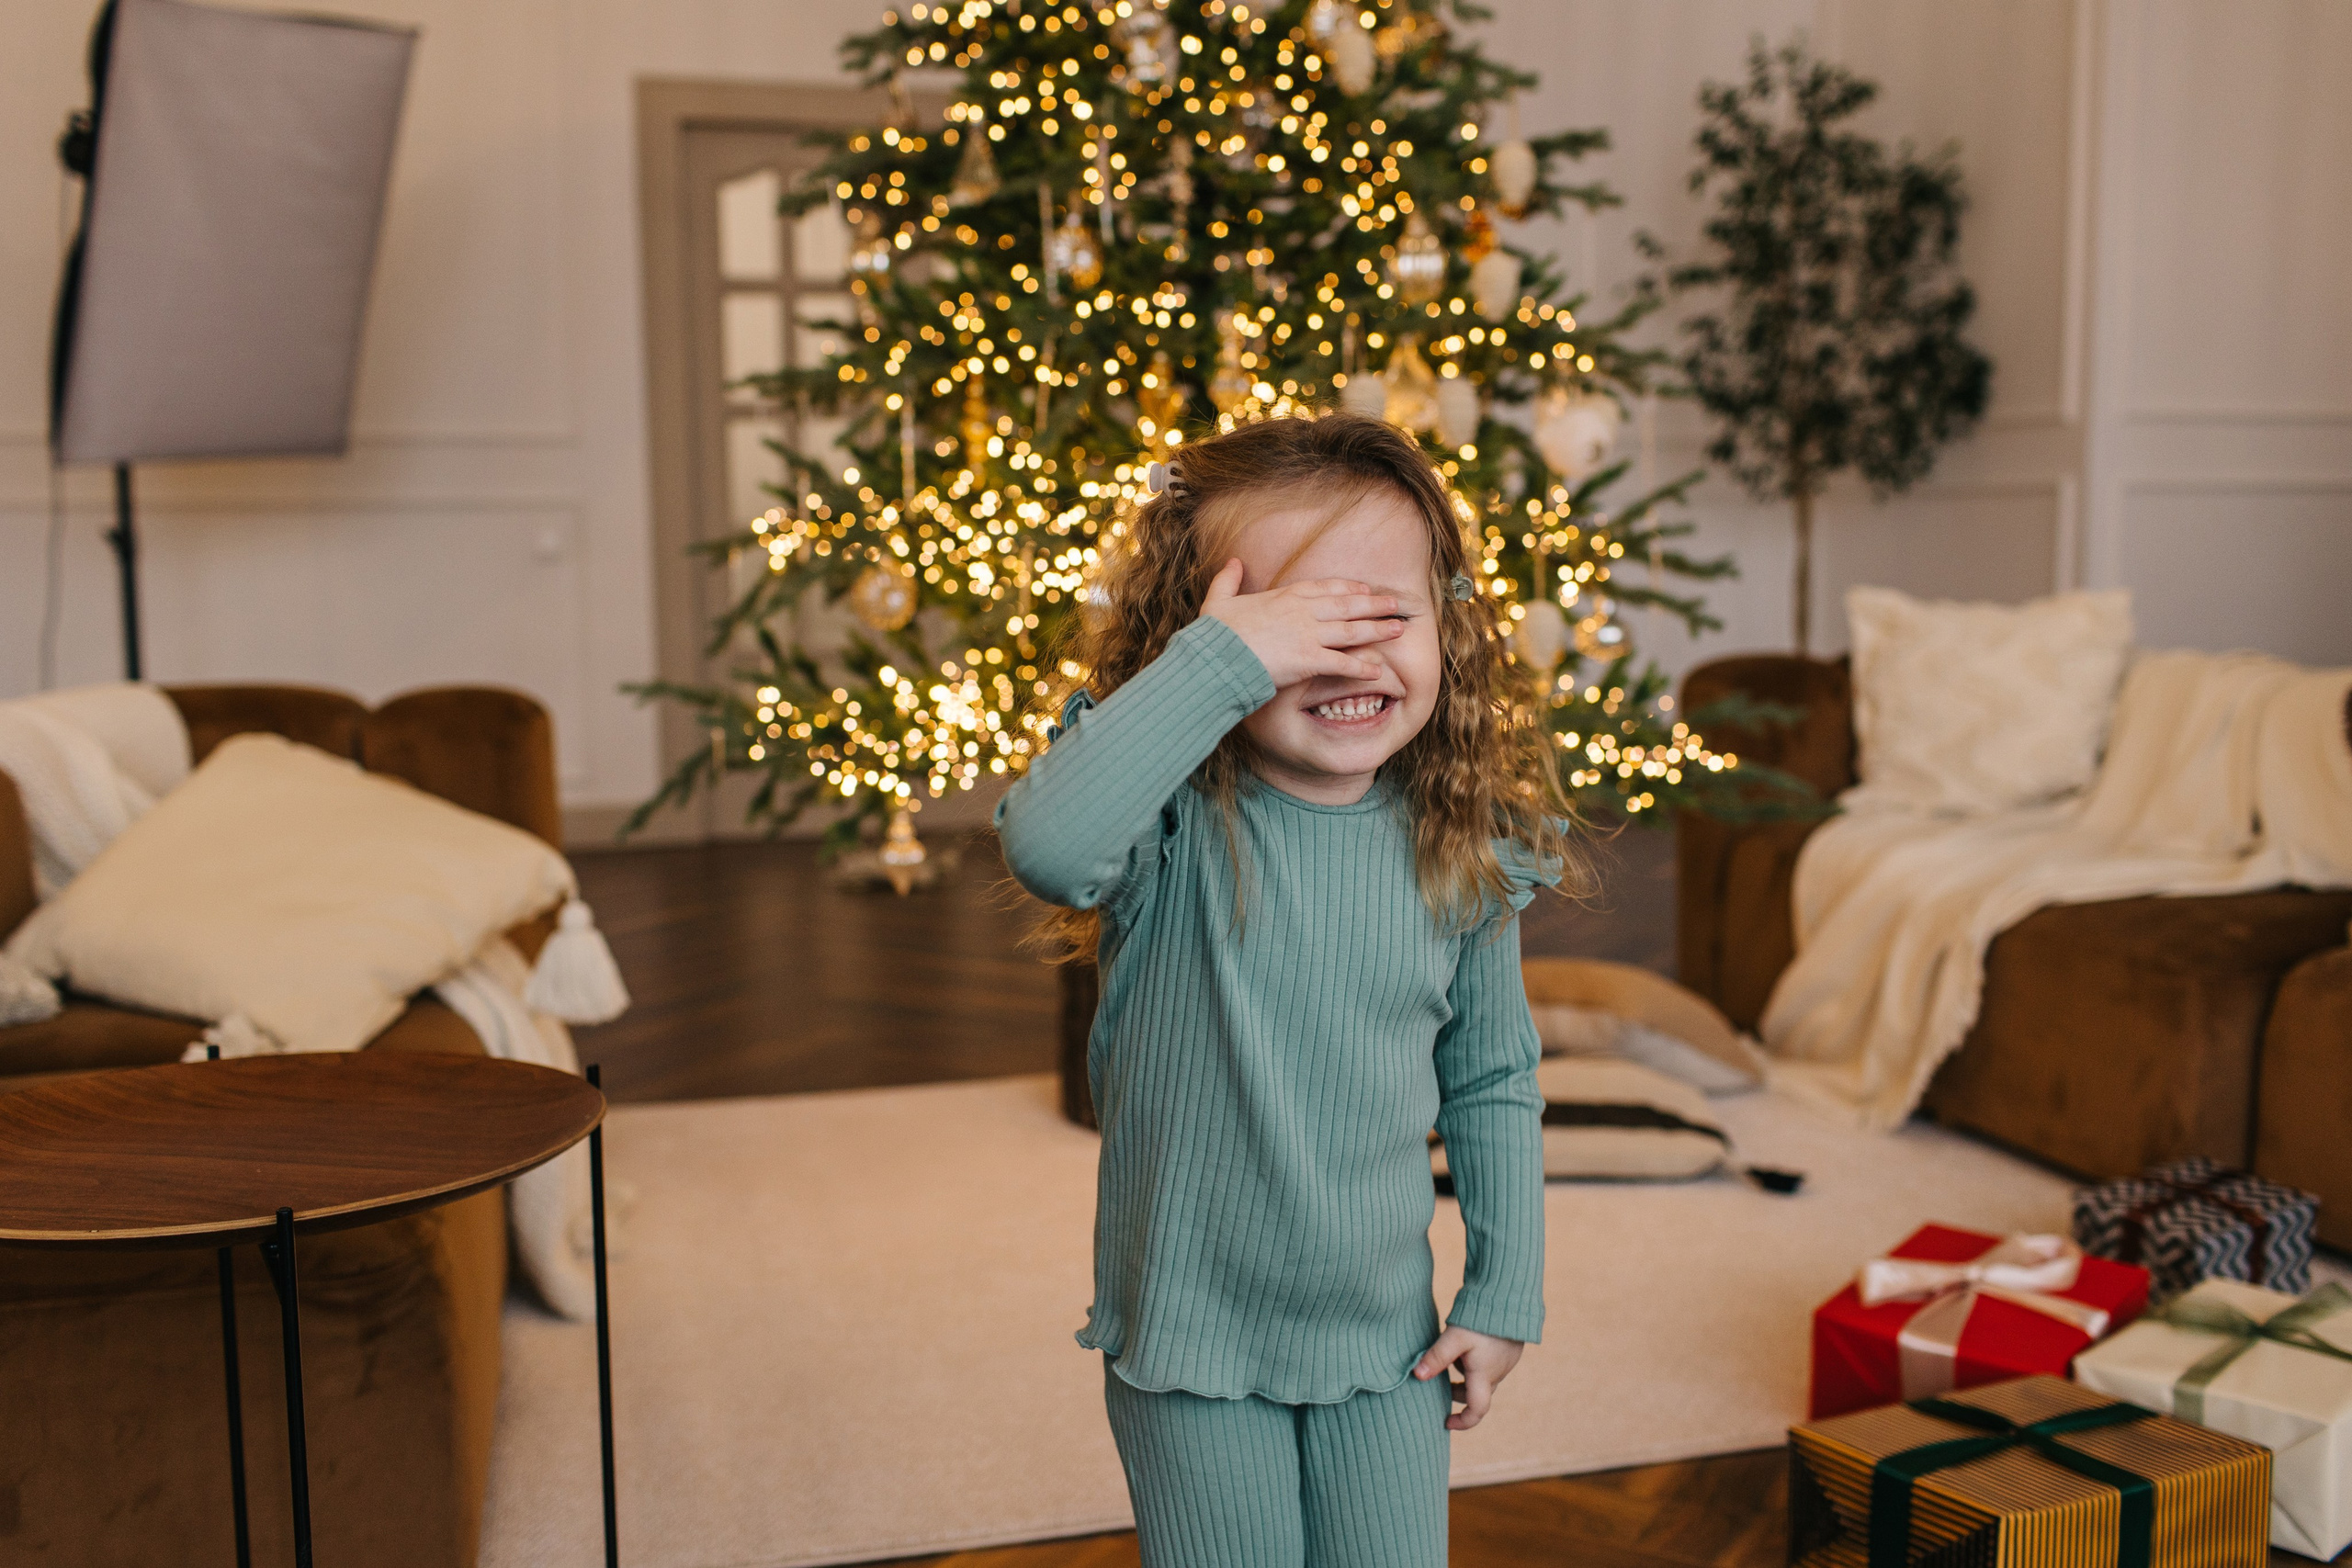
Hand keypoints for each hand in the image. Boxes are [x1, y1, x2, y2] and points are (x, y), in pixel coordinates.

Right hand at [1198, 558, 1403, 690]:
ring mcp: (1308, 635)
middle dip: (1374, 605)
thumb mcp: (1218, 600)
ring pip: (1352, 631)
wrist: (1216, 657)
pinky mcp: (1309, 660)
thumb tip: (1232, 562)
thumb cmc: (1216, 633)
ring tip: (1399, 630)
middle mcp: (1302, 612)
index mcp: (1285, 596)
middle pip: (1347, 606)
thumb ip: (1227, 580)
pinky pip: (1342, 663)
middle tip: (1395, 605)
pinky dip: (1361, 667)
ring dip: (1378, 630)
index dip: (1348, 589)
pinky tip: (1377, 671)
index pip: (1325, 588)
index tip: (1365, 590)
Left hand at [1413, 1325, 1523, 1430]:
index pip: (1476, 1410)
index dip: (1462, 1422)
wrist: (1510, 1299)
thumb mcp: (1455, 1338)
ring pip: (1482, 1378)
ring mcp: (1505, 1362)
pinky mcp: (1508, 1350)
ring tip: (1449, 1358)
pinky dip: (1475, 1364)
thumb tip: (1417, 1375)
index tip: (1446, 1422)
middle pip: (1476, 1394)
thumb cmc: (1482, 1320)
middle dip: (1457, 1393)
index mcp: (1483, 1376)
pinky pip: (1489, 1365)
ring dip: (1465, 1376)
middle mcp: (1497, 1373)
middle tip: (1439, 1384)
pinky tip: (1465, 1346)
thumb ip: (1436, 1357)